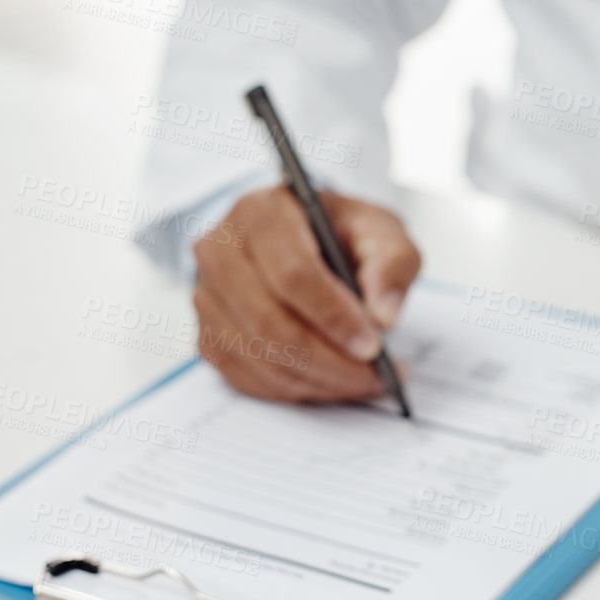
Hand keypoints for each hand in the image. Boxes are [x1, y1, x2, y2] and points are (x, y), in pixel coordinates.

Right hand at [192, 187, 419, 402]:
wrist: (308, 241)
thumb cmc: (341, 234)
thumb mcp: (381, 231)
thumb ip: (392, 264)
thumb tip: (383, 317)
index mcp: (261, 211)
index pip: (292, 273)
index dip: (333, 316)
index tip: (373, 346)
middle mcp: (220, 250)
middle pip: (270, 322)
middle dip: (329, 360)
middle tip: (375, 376)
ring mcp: (207, 295)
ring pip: (259, 355)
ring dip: (317, 380)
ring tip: (364, 381)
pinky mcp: (208, 334)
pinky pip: (248, 377)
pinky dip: (295, 389)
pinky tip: (331, 383)